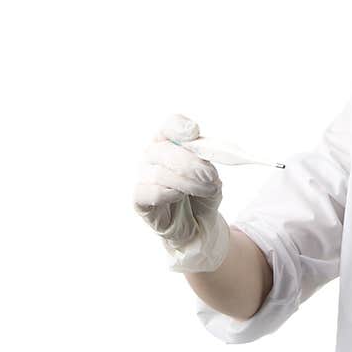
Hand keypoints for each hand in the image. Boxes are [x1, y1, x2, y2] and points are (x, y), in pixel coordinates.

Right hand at [133, 114, 230, 271]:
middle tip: (211, 175)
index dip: (179, 126)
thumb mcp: (212, 174)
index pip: (169, 126)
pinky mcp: (139, 200)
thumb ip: (205, 161)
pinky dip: (168, 193)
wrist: (201, 225)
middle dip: (190, 162)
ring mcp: (144, 177)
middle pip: (163, 149)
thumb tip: (201, 151)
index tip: (194, 132)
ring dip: (187, 182)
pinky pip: (148, 192)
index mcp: (171, 142)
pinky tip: (181, 196)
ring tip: (208, 190)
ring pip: (158, 173)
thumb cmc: (203, 194)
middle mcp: (153, 156)